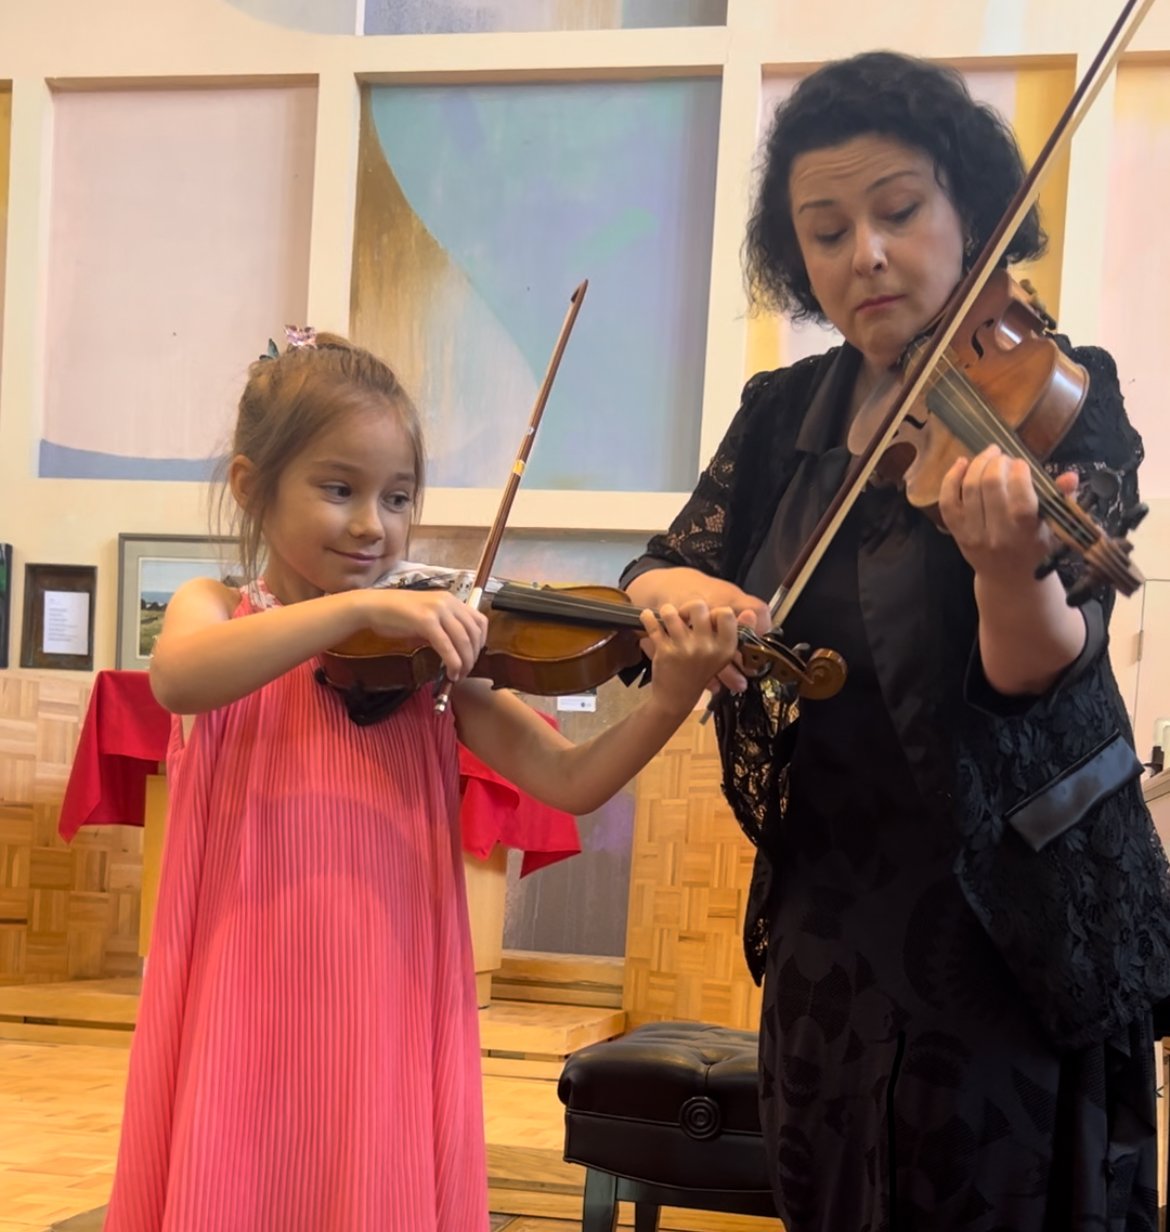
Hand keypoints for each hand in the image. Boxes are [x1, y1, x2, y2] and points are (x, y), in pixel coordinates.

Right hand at [357, 589, 487, 680]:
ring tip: (458, 675)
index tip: (474, 656)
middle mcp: (448, 602)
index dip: (481, 642)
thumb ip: (443, 629)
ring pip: (463, 640)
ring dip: (465, 662)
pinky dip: (453, 662)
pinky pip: (446, 646)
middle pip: (474, 633)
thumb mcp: (426, 618)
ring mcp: (438, 610)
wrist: (373, 606)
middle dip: (473, 656)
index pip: (480, 621)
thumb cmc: (396, 614)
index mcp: (451, 600)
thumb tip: (456, 651)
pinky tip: (451, 672)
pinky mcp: (426, 621)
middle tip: (466, 671)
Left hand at [637, 600, 739, 715]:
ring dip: (667, 611)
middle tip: (684, 617)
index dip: (714, 612)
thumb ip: (733, 632)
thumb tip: (752, 612)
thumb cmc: (700, 672)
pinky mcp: (665, 652)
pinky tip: (648, 616)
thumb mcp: (722, 656)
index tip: (707, 619)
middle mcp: (707, 648)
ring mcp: (685, 649)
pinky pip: (653, 624)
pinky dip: (647, 617)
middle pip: (698, 606)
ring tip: (667, 616)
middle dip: (688, 607)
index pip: (726, 614)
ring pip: (672, 612)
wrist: (677, 698)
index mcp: (725, 648)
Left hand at [938, 445, 1077, 582]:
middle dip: (997, 463)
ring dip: (978, 464)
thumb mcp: (1053, 528)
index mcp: (1025, 532)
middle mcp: (997, 533)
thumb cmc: (1036, 548)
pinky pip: (947, 502)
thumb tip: (1071, 475)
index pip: (1020, 494)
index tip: (1022, 463)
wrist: (1009, 579)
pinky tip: (961, 463)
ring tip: (989, 455)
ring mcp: (973, 533)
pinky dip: (951, 479)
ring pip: (969, 489)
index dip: (1020, 471)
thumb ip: (1061, 500)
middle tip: (1004, 457)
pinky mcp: (956, 533)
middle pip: (991, 485)